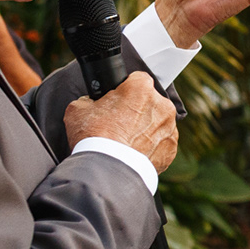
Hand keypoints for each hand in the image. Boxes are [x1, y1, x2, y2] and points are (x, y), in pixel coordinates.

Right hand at [64, 72, 178, 172]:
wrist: (107, 170)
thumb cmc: (93, 136)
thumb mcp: (78, 109)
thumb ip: (90, 99)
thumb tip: (91, 102)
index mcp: (141, 89)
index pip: (137, 79)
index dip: (125, 88)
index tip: (118, 99)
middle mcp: (162, 105)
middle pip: (150, 101)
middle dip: (137, 109)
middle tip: (119, 123)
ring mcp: (170, 128)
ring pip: (158, 123)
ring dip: (146, 129)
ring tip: (126, 141)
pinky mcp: (171, 150)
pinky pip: (162, 144)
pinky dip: (151, 147)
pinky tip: (134, 153)